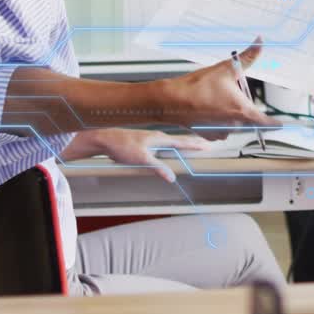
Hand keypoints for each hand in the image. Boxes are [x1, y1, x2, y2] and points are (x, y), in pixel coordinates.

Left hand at [62, 128, 207, 182]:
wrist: (105, 139)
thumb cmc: (122, 146)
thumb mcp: (141, 159)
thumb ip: (157, 168)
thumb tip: (172, 177)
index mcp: (160, 139)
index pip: (182, 142)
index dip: (196, 145)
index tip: (209, 146)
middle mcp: (158, 136)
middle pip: (181, 140)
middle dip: (195, 142)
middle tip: (208, 144)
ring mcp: (152, 138)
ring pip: (174, 140)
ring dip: (186, 142)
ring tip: (196, 145)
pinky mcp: (147, 142)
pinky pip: (166, 143)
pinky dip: (175, 144)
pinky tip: (174, 147)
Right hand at [161, 38, 273, 138]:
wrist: (172, 101)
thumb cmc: (198, 87)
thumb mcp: (226, 68)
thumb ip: (248, 57)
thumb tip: (260, 42)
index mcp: (243, 112)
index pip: (267, 123)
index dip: (274, 123)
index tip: (280, 124)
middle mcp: (235, 126)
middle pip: (248, 120)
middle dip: (243, 109)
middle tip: (229, 97)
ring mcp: (222, 133)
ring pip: (234, 125)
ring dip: (230, 116)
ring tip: (215, 102)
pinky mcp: (210, 136)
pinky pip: (220, 130)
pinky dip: (217, 122)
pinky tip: (207, 111)